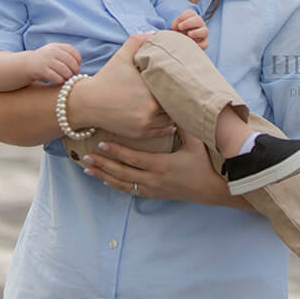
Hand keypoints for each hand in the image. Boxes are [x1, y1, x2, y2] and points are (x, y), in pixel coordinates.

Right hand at [27, 43, 81, 82]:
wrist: (25, 64)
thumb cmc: (44, 60)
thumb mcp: (52, 52)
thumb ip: (64, 53)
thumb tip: (79, 63)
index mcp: (55, 46)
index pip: (71, 50)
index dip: (77, 58)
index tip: (79, 64)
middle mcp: (51, 51)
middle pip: (69, 60)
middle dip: (75, 68)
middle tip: (76, 74)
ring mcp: (46, 60)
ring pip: (64, 69)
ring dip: (68, 76)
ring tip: (68, 79)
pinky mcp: (42, 70)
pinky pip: (55, 77)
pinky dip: (60, 80)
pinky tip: (60, 81)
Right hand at [68, 34, 174, 139]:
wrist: (88, 102)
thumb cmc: (106, 77)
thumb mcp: (121, 56)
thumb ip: (137, 41)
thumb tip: (153, 33)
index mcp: (150, 89)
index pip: (175, 89)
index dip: (180, 86)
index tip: (182, 82)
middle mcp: (150, 109)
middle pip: (175, 106)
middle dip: (178, 100)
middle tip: (183, 94)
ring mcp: (145, 123)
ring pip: (171, 120)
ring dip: (174, 114)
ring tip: (176, 107)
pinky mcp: (140, 134)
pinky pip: (163, 132)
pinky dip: (168, 127)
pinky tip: (170, 120)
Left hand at [82, 128, 235, 204]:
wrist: (214, 190)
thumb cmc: (204, 164)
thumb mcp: (195, 142)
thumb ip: (182, 124)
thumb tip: (172, 104)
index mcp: (161, 165)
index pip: (133, 158)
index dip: (116, 151)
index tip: (101, 143)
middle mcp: (153, 180)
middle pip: (122, 173)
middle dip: (102, 165)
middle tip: (85, 157)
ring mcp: (153, 189)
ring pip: (122, 184)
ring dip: (104, 176)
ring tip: (88, 170)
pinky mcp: (154, 194)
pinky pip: (130, 191)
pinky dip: (115, 185)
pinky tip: (105, 180)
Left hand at [171, 8, 208, 49]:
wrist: (180, 43)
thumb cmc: (178, 32)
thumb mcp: (175, 27)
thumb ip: (175, 24)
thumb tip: (175, 27)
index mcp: (192, 17)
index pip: (190, 13)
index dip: (182, 17)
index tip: (175, 25)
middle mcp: (200, 23)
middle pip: (198, 19)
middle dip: (188, 23)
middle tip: (180, 27)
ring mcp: (203, 33)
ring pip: (205, 31)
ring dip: (196, 32)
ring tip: (189, 35)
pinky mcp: (204, 43)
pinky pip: (205, 44)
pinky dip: (199, 45)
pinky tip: (190, 45)